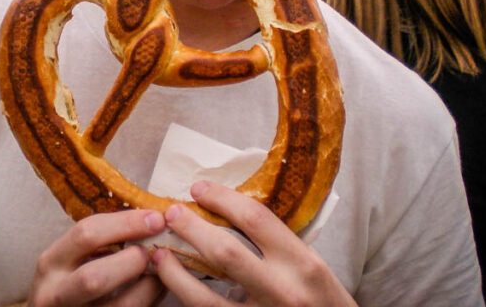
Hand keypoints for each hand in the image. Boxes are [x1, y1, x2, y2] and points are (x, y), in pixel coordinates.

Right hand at [29, 209, 166, 306]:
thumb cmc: (70, 278)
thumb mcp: (73, 256)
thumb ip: (102, 239)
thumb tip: (151, 218)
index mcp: (52, 261)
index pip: (86, 235)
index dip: (126, 224)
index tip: (155, 218)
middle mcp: (55, 292)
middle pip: (94, 278)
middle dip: (132, 261)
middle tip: (155, 250)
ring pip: (119, 306)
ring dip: (148, 286)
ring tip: (163, 271)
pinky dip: (150, 300)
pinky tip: (158, 288)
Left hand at [151, 181, 353, 305]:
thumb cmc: (326, 304)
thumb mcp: (313, 269)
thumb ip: (280, 246)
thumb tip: (233, 216)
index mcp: (303, 263)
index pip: (256, 219)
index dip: (222, 199)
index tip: (200, 188)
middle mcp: (282, 290)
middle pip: (224, 251)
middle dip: (190, 228)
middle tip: (172, 213)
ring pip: (203, 296)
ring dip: (174, 273)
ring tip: (159, 255)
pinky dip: (186, 302)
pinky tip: (174, 290)